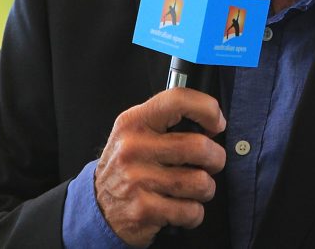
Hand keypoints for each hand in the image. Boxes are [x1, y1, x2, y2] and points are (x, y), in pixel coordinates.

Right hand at [94, 88, 226, 246]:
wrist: (98, 207)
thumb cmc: (129, 165)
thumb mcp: (138, 132)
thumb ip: (168, 120)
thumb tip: (212, 120)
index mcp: (135, 121)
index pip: (178, 100)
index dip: (207, 109)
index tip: (216, 124)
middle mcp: (133, 147)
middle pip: (200, 147)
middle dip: (215, 158)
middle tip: (210, 163)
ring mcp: (137, 180)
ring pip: (201, 182)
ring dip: (205, 189)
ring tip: (192, 188)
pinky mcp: (143, 210)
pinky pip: (192, 211)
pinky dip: (194, 213)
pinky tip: (181, 208)